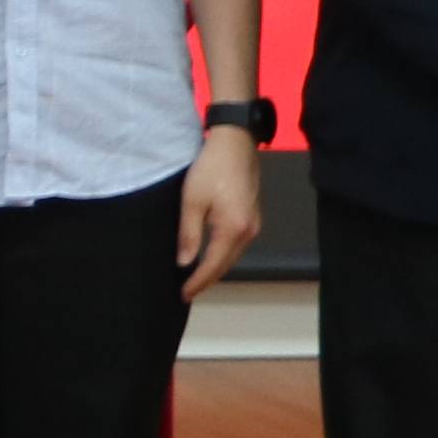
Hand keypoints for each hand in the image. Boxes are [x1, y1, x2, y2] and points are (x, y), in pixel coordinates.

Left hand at [179, 123, 263, 297]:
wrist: (235, 142)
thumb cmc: (211, 168)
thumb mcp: (191, 201)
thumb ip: (189, 235)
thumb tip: (184, 263)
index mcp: (233, 229)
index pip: (213, 266)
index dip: (197, 282)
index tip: (183, 295)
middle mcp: (249, 231)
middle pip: (226, 264)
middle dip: (207, 280)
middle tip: (187, 292)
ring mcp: (254, 223)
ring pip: (233, 255)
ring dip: (216, 268)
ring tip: (196, 278)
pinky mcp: (253, 215)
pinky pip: (237, 244)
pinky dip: (223, 254)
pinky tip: (210, 256)